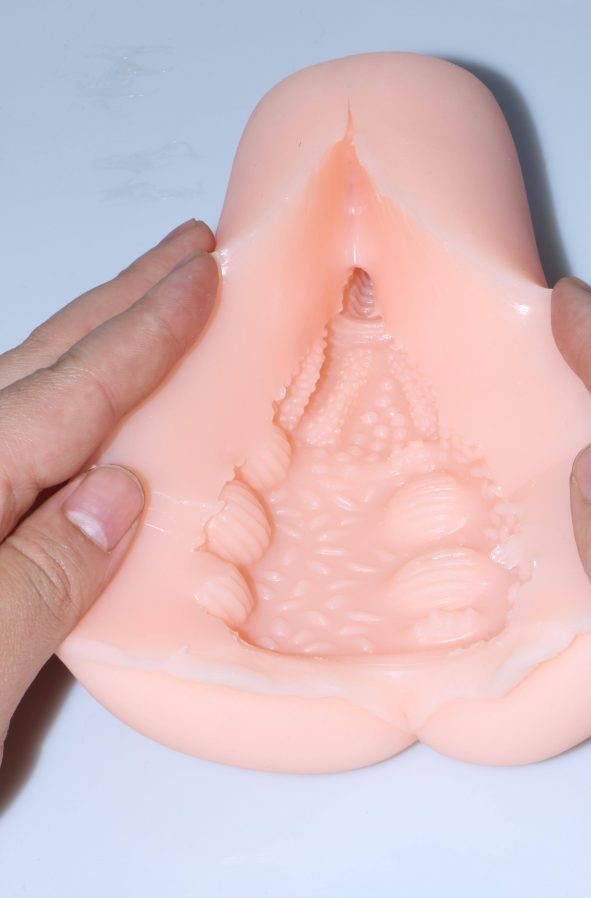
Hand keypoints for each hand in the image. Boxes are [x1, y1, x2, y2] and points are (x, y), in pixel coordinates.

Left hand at [0, 219, 217, 763]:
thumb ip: (41, 581)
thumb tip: (117, 494)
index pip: (66, 398)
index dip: (143, 334)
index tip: (200, 275)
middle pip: (42, 369)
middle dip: (123, 305)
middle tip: (187, 253)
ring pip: (24, 396)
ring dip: (96, 346)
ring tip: (153, 308)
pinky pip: (15, 442)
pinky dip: (65, 406)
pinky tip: (89, 412)